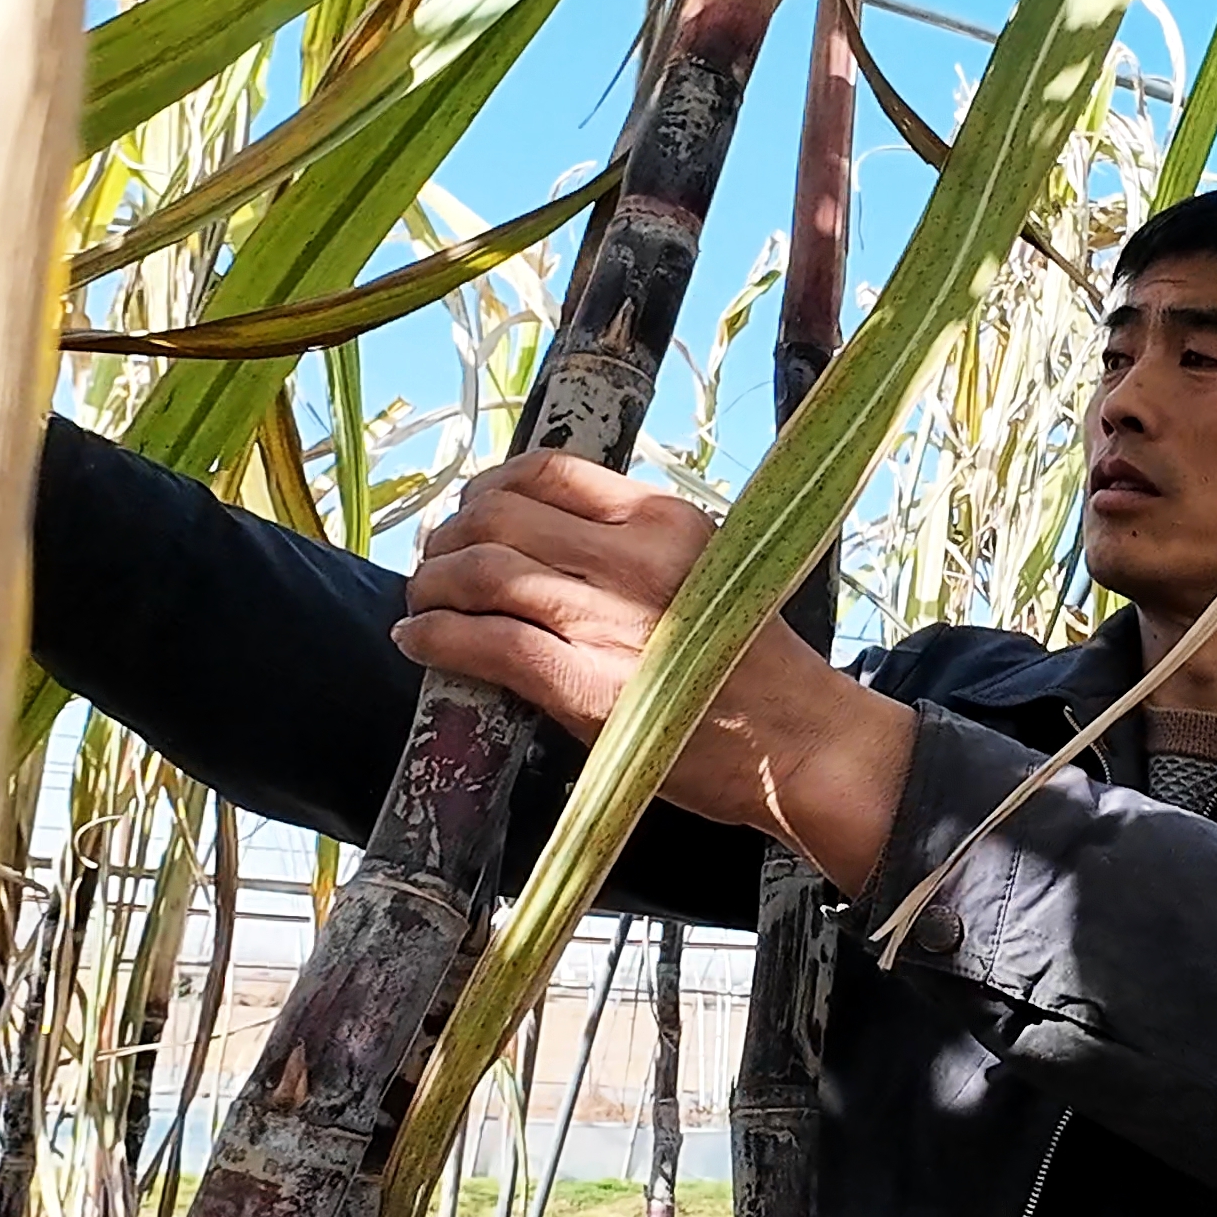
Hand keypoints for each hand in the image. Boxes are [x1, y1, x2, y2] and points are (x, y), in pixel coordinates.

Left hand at [393, 451, 913, 884]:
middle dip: (450, 533)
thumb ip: (641, 549)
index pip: (552, 472)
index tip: (472, 508)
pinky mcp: (579, 682)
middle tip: (434, 559)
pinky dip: (434, 635)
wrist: (798, 745)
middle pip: (499, 515)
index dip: (492, 484)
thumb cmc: (760, 669)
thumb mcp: (713, 570)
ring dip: (431, 583)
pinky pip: (481, 642)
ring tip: (421, 600)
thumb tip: (556, 543)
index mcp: (665, 520)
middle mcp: (630, 557)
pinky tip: (418, 640)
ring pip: (479, 571)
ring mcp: (602, 618)